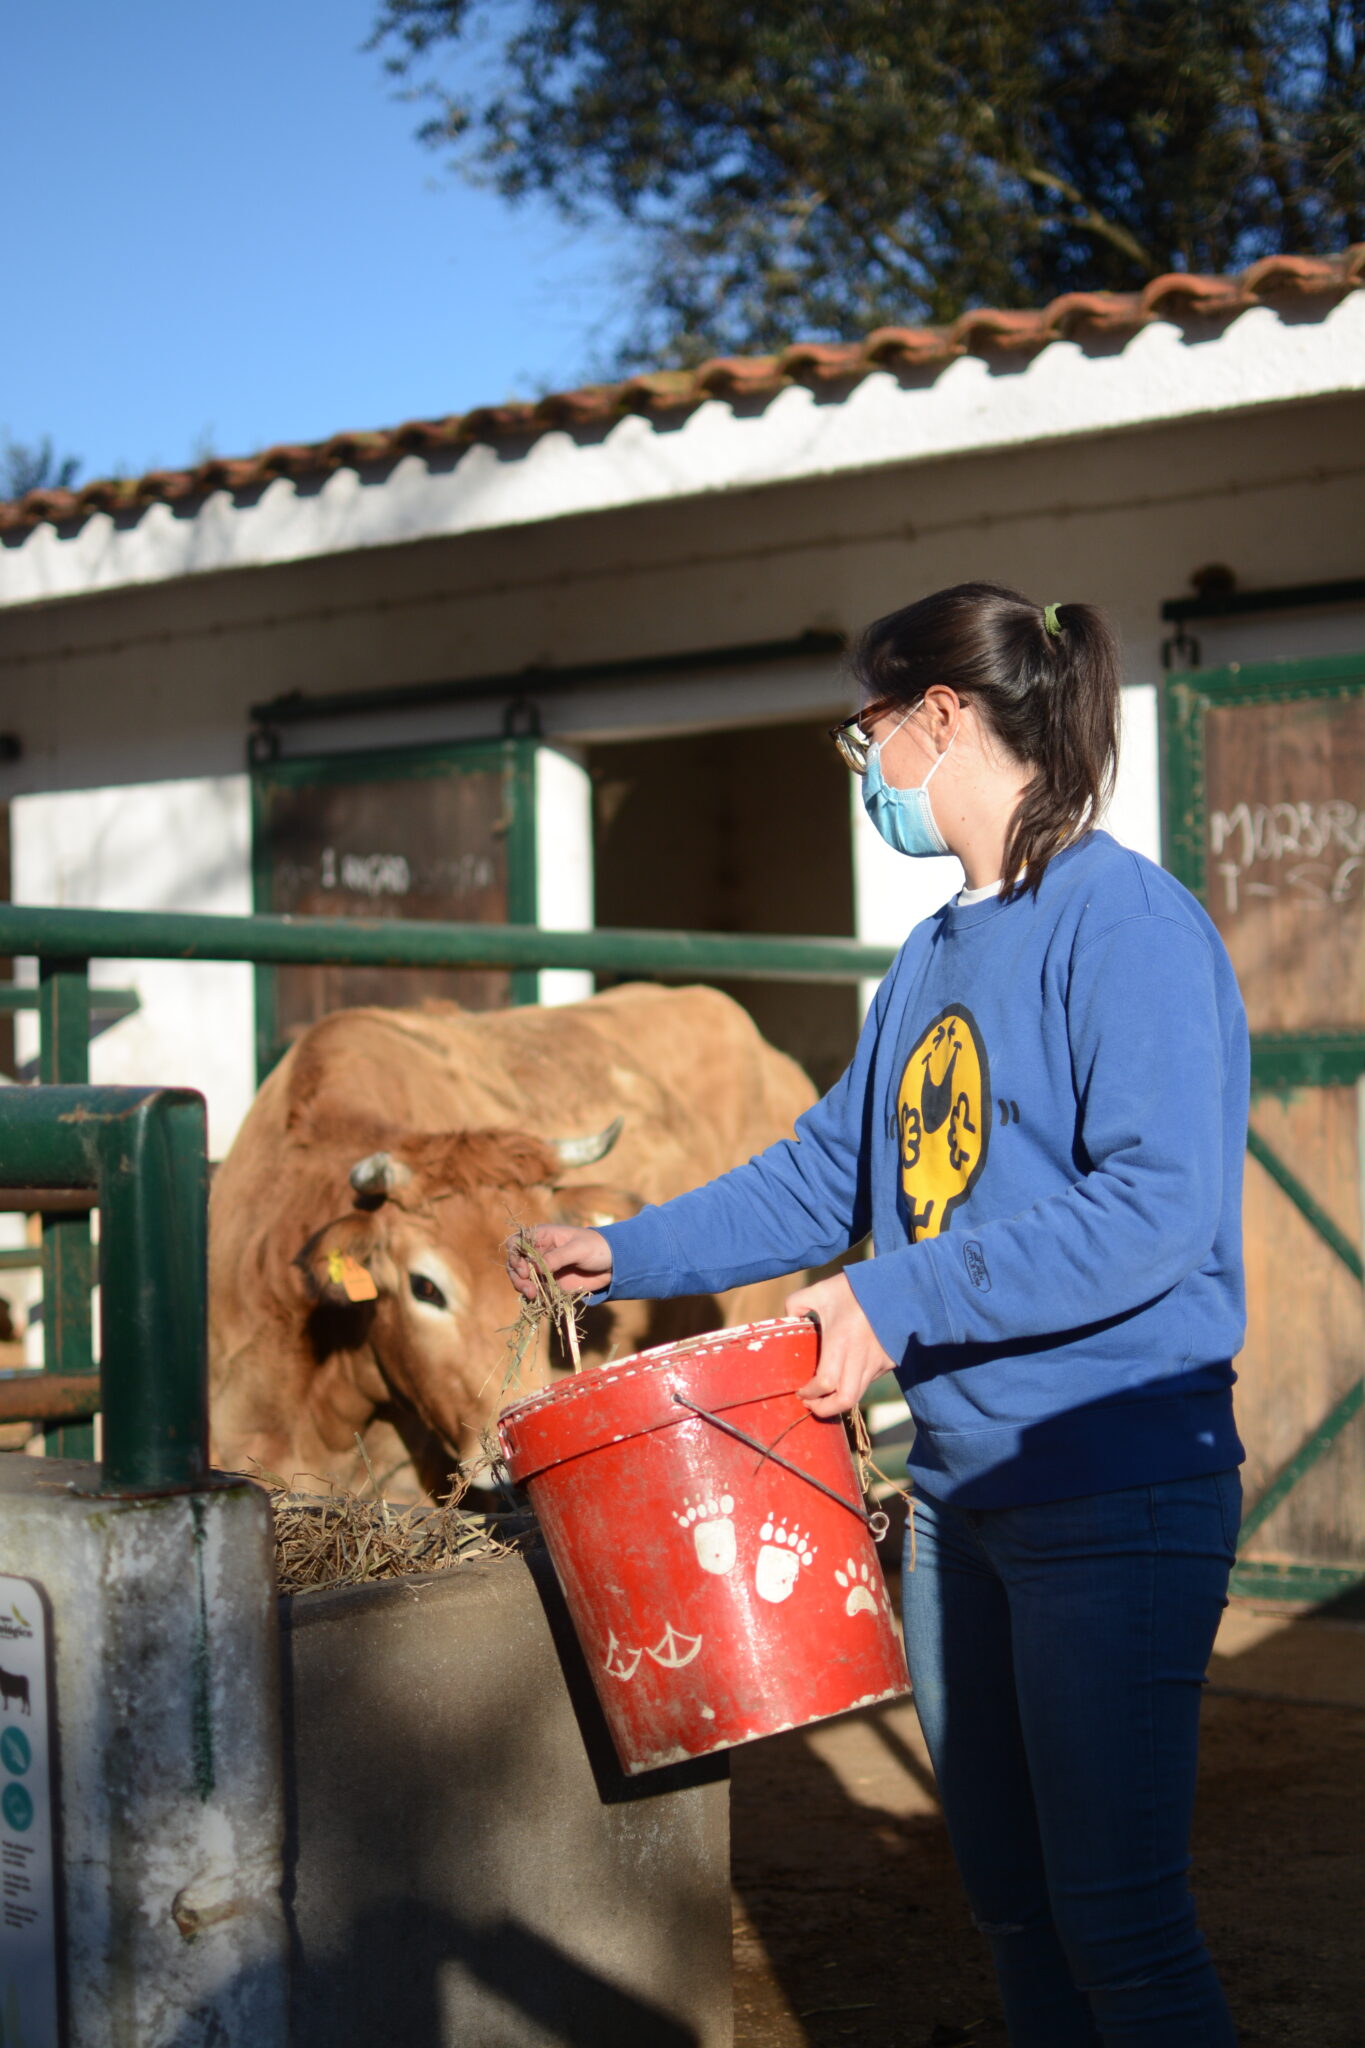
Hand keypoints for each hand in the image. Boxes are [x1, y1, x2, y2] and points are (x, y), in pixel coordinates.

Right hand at [506, 1224, 612, 1300]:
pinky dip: (533, 1297)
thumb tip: (535, 1268)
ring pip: (521, 1278)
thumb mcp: (577, 1249)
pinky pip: (534, 1290)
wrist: (612, 1265)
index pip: (516, 1243)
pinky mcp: (549, 1284)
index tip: (523, 1269)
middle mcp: (538, 1252)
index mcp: (542, 1236)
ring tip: (533, 1295)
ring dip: (522, 1287)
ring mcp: (542, 1269)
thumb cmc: (596, 1248)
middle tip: (528, 1288)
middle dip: (517, 1276)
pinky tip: (539, 1301)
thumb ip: (556, 1258)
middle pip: (515, 1263)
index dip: (514, 1256)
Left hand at [785, 1271, 892, 1417]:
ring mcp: (878, 1361)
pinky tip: (847, 1372)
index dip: (810, 1394)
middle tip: (813, 1405)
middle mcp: (861, 1356)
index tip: (800, 1392)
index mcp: (840, 1340)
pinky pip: (870, 1380)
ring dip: (841, 1398)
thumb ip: (796, 1303)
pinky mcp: (890, 1361)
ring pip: (859, 1393)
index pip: (824, 1383)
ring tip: (827, 1393)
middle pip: (845, 1400)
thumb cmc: (854, 1287)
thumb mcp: (820, 1290)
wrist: (896, 1284)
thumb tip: (786, 1319)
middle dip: (826, 1409)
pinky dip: (856, 1383)